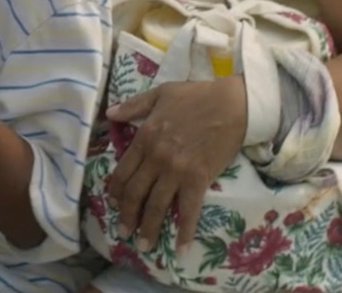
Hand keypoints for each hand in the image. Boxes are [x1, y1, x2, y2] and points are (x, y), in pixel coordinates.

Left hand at [106, 76, 246, 253]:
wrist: (231, 104)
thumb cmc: (196, 96)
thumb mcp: (159, 94)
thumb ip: (133, 106)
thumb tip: (110, 114)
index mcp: (144, 138)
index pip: (123, 172)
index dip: (116, 192)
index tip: (114, 204)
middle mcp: (156, 158)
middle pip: (135, 193)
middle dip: (127, 216)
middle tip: (124, 232)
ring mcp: (176, 171)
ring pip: (156, 205)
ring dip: (148, 228)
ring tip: (143, 245)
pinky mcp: (199, 179)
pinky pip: (188, 210)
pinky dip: (184, 231)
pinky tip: (180, 247)